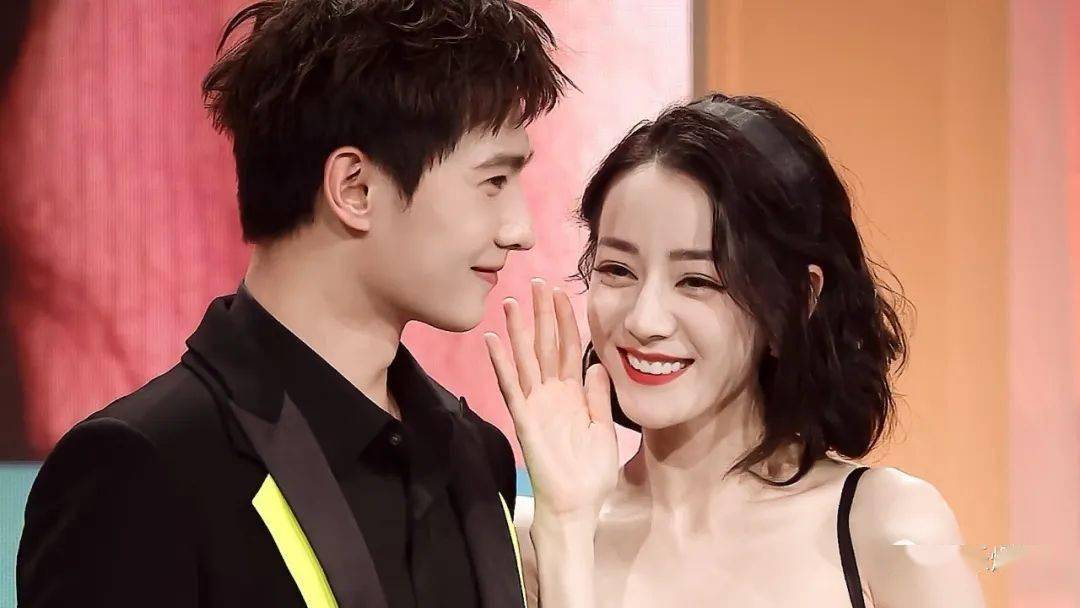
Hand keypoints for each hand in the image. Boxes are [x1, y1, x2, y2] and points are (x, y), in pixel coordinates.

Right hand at [484, 278, 618, 520]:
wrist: (577, 506)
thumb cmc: (591, 475)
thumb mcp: (604, 431)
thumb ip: (599, 397)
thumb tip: (599, 364)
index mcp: (574, 395)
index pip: (569, 349)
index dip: (566, 321)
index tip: (562, 293)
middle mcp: (552, 395)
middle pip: (546, 346)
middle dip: (543, 314)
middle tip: (539, 283)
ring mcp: (536, 405)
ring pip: (526, 359)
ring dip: (519, 331)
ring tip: (512, 301)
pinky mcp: (525, 419)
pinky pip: (512, 387)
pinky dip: (502, 364)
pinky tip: (493, 341)